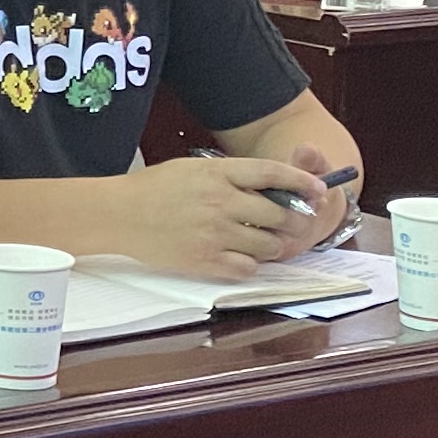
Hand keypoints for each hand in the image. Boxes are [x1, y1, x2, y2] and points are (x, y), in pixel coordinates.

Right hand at [120, 153, 328, 278]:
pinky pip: (247, 268)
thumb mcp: (193, 169)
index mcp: (217, 173)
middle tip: (292, 224)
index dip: (302, 181)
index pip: (273, 173)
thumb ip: (230, 177)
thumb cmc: (153, 189)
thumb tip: (270, 188)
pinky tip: (239, 258)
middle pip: (278, 213)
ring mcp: (214, 233)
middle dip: (292, 220)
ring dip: (272, 246)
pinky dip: (249, 265)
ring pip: (268, 245)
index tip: (319, 190)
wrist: (118, 214)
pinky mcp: (205, 260)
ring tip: (263, 243)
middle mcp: (221, 202)